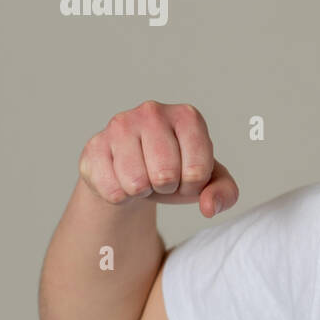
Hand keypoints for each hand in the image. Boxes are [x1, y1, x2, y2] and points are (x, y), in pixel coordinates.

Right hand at [78, 100, 238, 218]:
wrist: (134, 172)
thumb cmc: (177, 171)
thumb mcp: (210, 181)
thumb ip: (224, 193)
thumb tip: (209, 207)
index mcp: (188, 117)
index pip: (197, 171)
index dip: (193, 185)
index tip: (186, 175)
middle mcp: (153, 112)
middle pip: (165, 176)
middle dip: (167, 188)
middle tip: (162, 177)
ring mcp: (120, 125)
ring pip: (136, 183)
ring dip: (143, 191)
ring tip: (143, 176)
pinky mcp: (94, 146)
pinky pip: (112, 190)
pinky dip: (121, 195)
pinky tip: (122, 178)